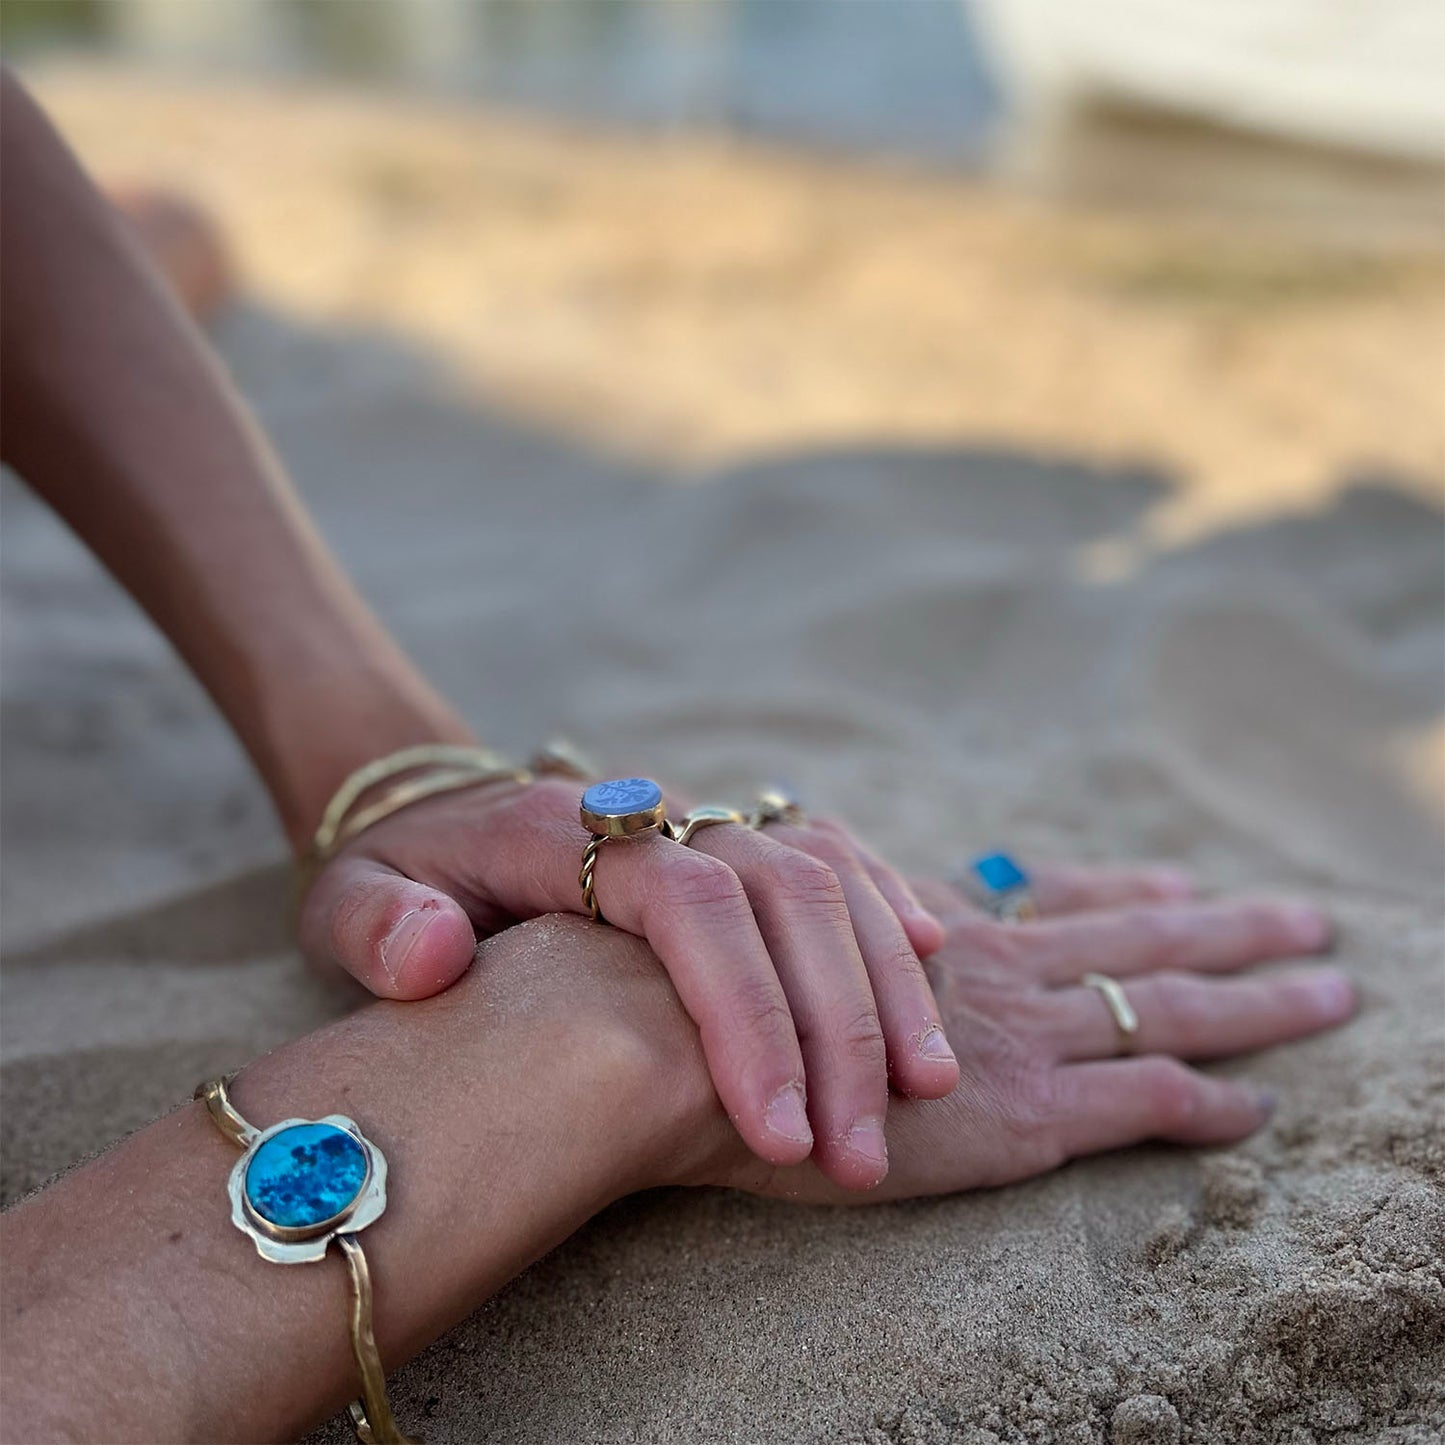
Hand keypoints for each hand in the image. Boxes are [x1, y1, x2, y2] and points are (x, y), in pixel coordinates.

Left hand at [298, 774, 953, 1190]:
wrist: (434, 814)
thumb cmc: (396, 878)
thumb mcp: (345, 900)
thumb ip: (376, 924)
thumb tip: (434, 954)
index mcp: (562, 828)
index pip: (687, 903)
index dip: (743, 1011)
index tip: (774, 1134)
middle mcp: (652, 815)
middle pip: (780, 893)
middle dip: (836, 1024)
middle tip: (860, 1151)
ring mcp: (703, 817)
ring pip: (827, 873)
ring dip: (884, 977)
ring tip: (927, 1085)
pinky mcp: (736, 834)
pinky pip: (833, 852)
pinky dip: (885, 905)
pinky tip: (932, 965)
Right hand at [693, 863, 1349, 1202]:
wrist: (686, 1039)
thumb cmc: (715, 997)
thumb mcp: (792, 940)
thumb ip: (848, 936)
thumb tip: (863, 933)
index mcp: (945, 932)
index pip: (1058, 900)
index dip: (1124, 889)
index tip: (1178, 878)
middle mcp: (996, 969)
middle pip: (1137, 937)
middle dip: (1227, 928)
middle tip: (1305, 920)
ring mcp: (1015, 1036)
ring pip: (1165, 1004)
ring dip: (1254, 1000)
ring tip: (1328, 988)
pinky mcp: (1017, 1111)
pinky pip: (1139, 1098)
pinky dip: (1205, 1105)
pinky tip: (1256, 1112)